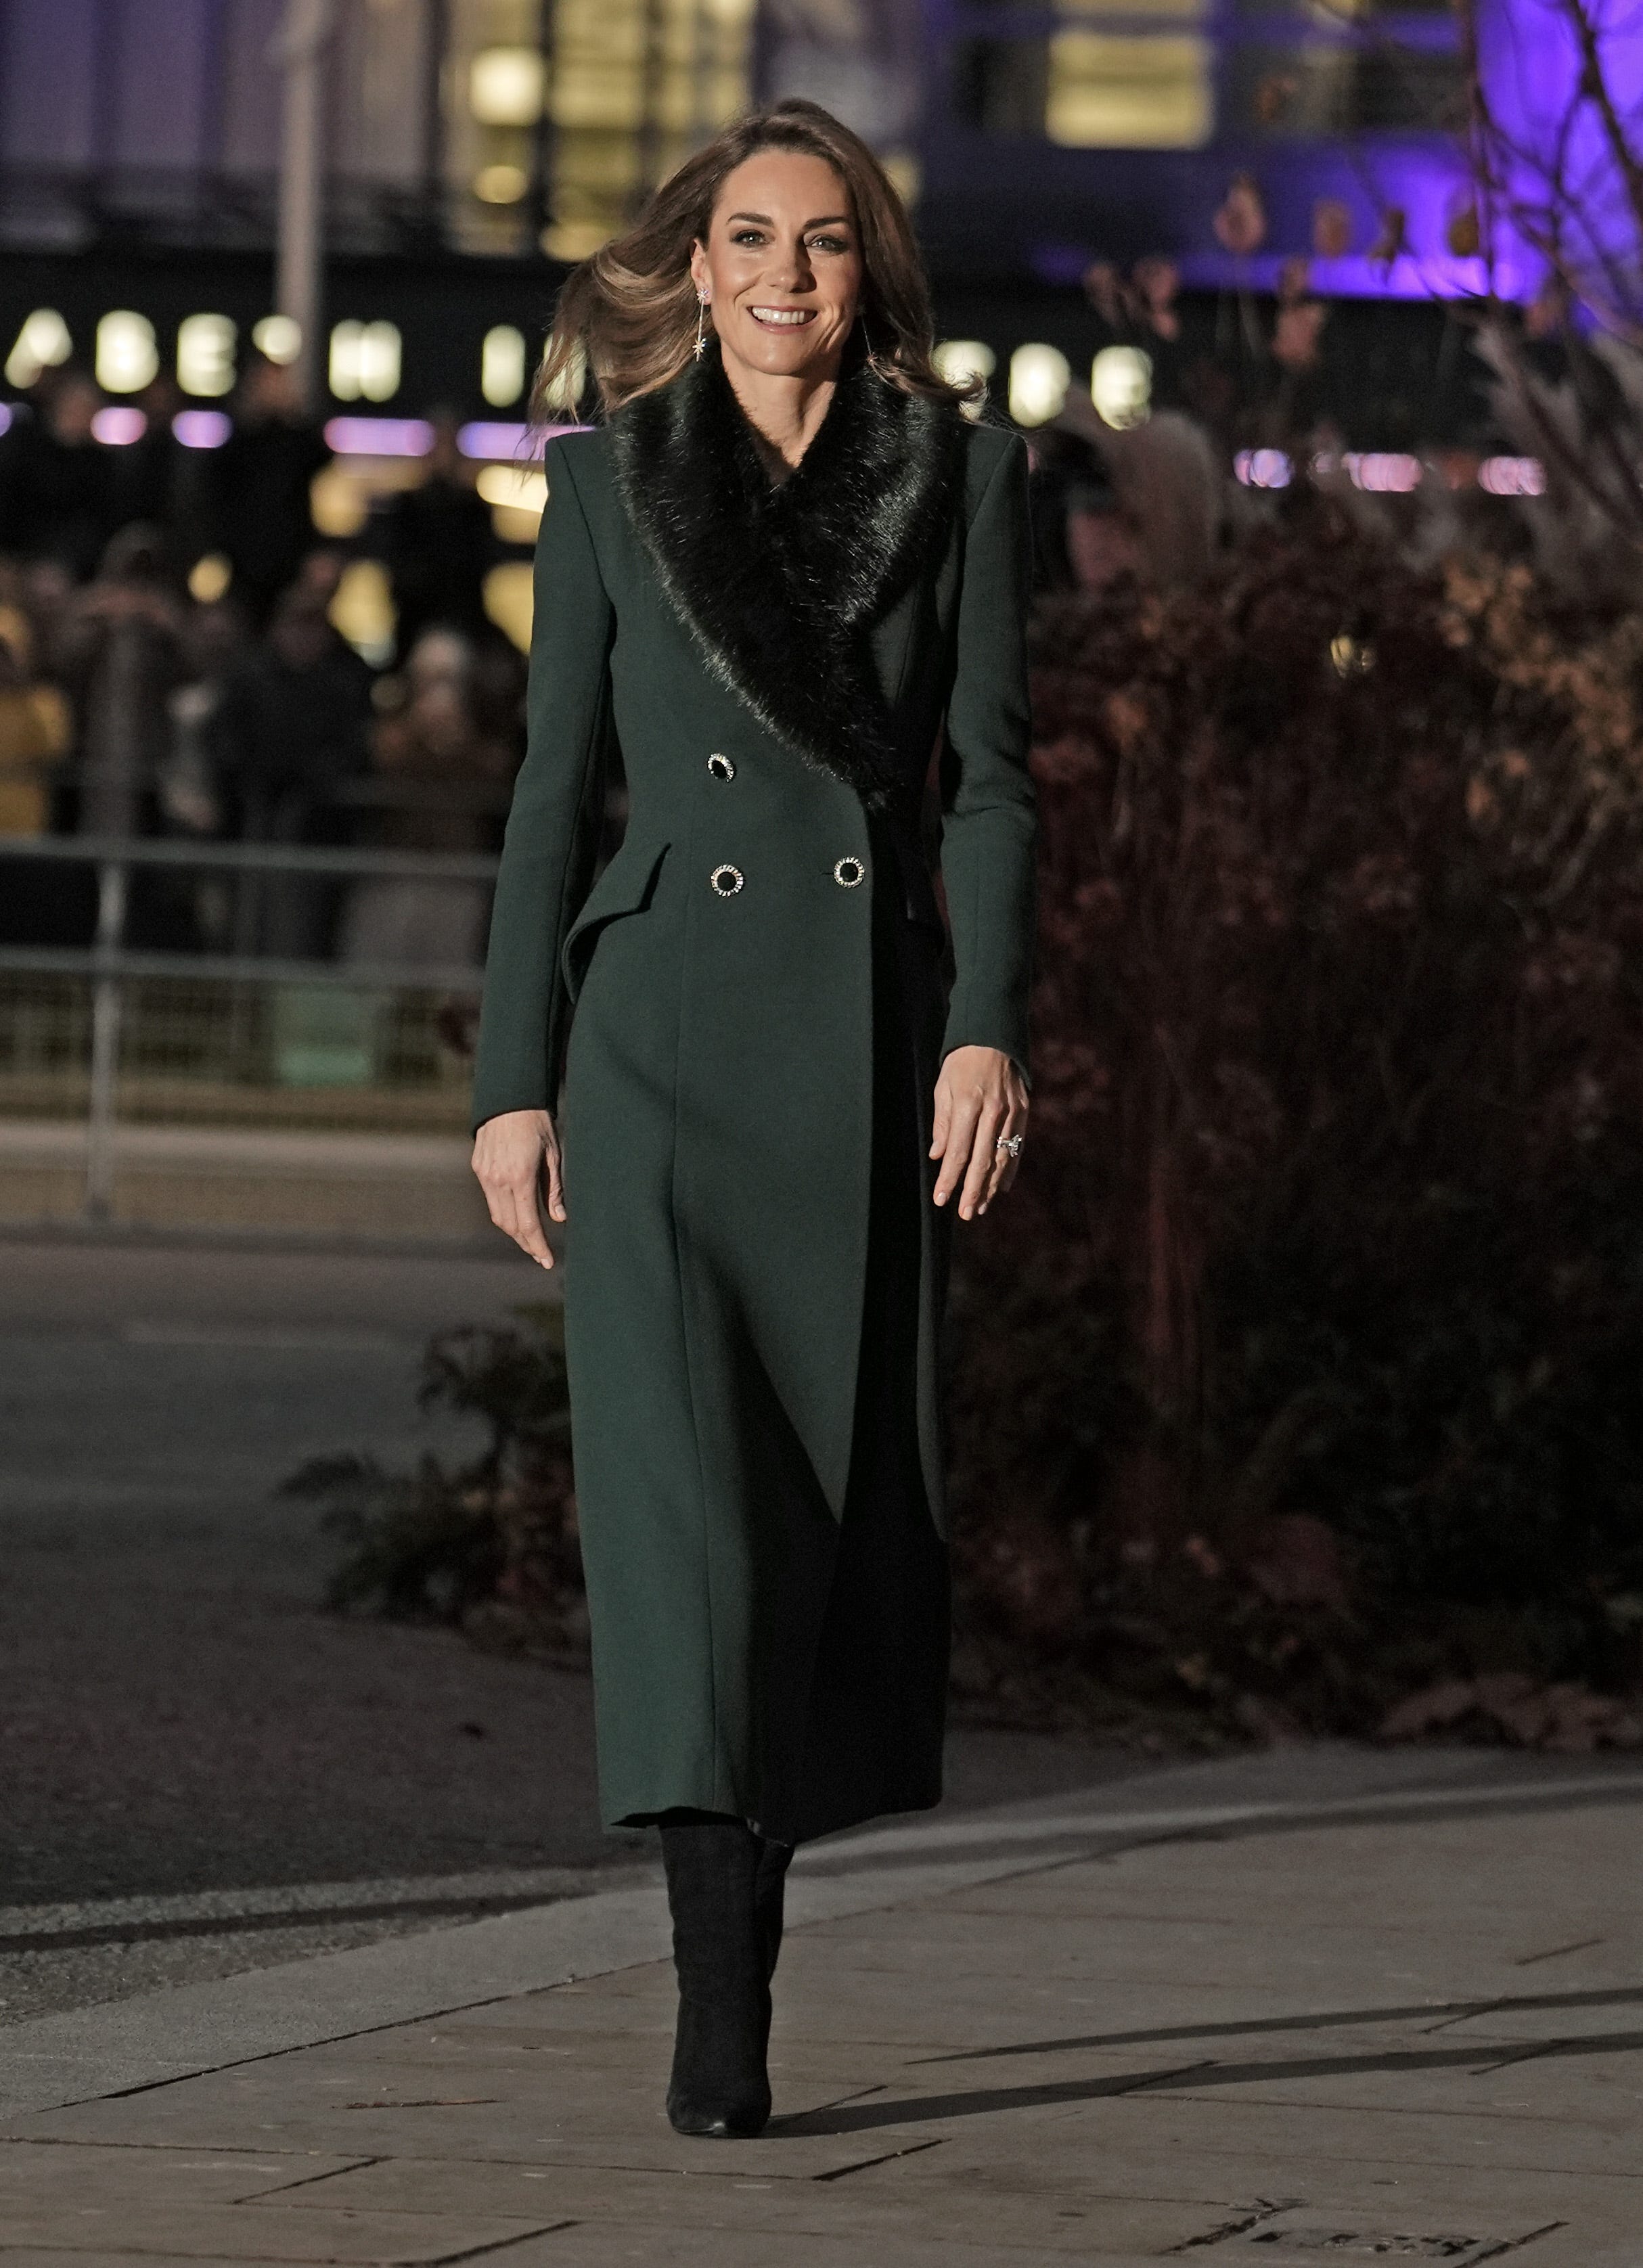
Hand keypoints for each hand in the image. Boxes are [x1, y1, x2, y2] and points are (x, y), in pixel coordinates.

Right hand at [472, 1107, 563, 1267]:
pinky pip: (491, 1198)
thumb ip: (555, 1189)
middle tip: (540, 1254)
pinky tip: (517, 1214)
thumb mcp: (553, 1155)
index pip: (528, 1223)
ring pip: (497, 1215)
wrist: (509, 1097)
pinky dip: (504, 1211)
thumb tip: (559, 1218)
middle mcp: (498, 1179)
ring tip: (531, 1238)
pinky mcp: (478, 1167)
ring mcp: (485, 1174)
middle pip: (510, 1225)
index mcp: (520, 1177)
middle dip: (526, 1243)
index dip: (538, 1246)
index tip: (547, 1260)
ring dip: (514, 1230)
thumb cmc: (538, 1123)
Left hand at [931, 1046, 1027, 1220]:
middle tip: (966, 1214)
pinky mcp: (1023, 1110)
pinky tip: (1001, 1187)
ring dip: (990, 1185)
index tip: (941, 1199)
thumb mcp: (943, 1087)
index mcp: (968, 1105)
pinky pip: (1016, 1145)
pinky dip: (1009, 1168)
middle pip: (981, 1160)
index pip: (957, 1152)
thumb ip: (943, 1123)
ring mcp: (1011, 1112)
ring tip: (980, 1206)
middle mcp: (992, 1111)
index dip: (949, 1179)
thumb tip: (939, 1155)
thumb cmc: (962, 1061)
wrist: (993, 1034)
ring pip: (1001, 1157)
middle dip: (972, 1190)